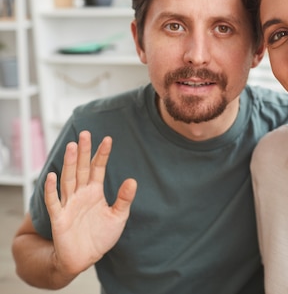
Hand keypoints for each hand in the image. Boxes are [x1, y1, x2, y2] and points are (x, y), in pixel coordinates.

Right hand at [44, 130, 136, 276]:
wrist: (85, 258)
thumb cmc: (100, 236)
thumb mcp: (118, 217)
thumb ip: (124, 199)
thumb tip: (132, 180)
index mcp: (95, 192)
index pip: (98, 168)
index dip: (102, 154)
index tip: (108, 138)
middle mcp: (81, 194)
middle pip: (82, 169)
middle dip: (84, 152)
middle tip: (85, 133)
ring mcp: (69, 204)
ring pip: (69, 180)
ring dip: (70, 164)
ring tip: (72, 147)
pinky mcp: (59, 218)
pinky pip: (54, 202)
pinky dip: (52, 190)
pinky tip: (52, 176)